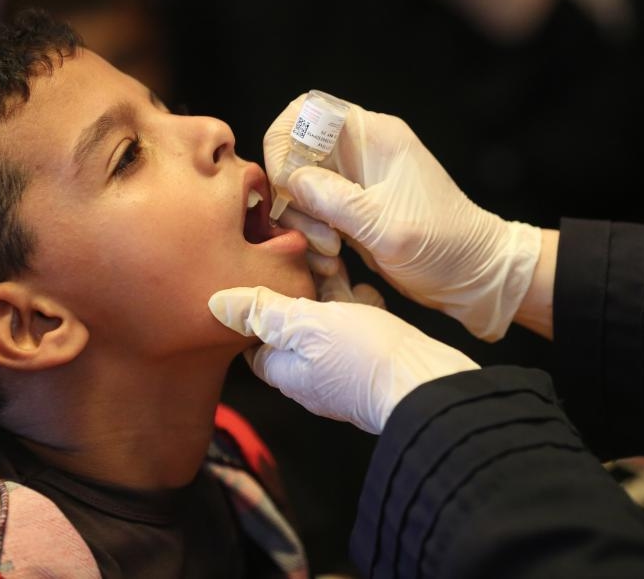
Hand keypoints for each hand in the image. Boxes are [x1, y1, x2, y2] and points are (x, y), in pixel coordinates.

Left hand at [208, 286, 478, 433]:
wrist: (426, 383)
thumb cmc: (366, 357)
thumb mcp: (308, 324)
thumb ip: (264, 312)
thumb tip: (217, 304)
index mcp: (285, 371)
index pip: (254, 339)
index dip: (256, 306)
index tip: (263, 273)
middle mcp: (310, 378)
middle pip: (291, 329)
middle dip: (299, 293)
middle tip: (307, 261)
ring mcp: (342, 374)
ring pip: (326, 326)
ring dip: (331, 297)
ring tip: (337, 268)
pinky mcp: (370, 367)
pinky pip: (355, 333)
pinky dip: (357, 310)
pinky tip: (365, 295)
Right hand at [264, 95, 541, 340]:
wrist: (473, 275)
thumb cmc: (445, 246)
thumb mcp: (387, 227)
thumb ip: (336, 201)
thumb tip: (290, 181)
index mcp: (374, 136)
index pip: (306, 112)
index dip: (285, 145)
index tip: (286, 188)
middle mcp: (361, 152)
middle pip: (296, 154)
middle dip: (294, 197)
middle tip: (321, 236)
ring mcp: (355, 181)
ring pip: (299, 189)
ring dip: (303, 224)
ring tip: (332, 255)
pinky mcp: (352, 209)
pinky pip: (313, 213)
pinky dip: (312, 237)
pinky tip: (333, 262)